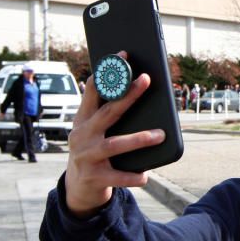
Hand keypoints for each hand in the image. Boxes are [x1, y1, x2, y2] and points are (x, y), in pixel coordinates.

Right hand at [64, 53, 165, 217]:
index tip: (123, 54)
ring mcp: (86, 156)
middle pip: (108, 112)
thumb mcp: (94, 128)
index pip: (94, 90)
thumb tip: (136, 84)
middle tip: (146, 80)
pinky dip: (132, 176)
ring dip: (138, 139)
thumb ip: (108, 110)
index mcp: (83, 119)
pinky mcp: (94, 177)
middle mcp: (82, 135)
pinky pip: (117, 176)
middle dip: (127, 95)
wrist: (79, 186)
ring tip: (160, 135)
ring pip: (115, 145)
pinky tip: (146, 176)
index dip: (108, 71)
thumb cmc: (94, 149)